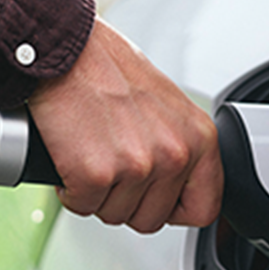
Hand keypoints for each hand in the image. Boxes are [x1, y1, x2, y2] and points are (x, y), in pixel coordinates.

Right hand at [27, 18, 222, 232]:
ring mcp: (137, 166)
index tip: (154, 198)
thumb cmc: (108, 69)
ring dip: (97, 193)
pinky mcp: (97, 174)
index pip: (204, 209)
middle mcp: (175, 154)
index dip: (173, 209)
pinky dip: (70, 188)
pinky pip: (82, 206)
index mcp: (199, 138)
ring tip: (92, 152)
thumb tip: (173, 187)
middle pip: (152, 219)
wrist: (65, 49)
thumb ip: (177, 147)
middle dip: (126, 200)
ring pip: (115, 215)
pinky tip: (72, 156)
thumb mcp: (167, 107)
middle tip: (111, 163)